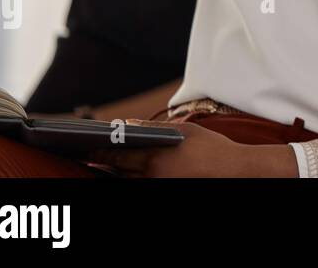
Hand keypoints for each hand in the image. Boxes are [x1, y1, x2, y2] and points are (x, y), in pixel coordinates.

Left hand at [87, 121, 295, 177]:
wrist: (233, 171)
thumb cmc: (212, 149)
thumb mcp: (185, 131)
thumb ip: (154, 128)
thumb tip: (128, 124)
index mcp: (155, 157)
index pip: (116, 154)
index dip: (98, 150)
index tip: (83, 146)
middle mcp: (151, 176)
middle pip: (116, 170)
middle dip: (100, 161)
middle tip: (85, 155)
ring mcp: (156, 188)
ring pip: (124, 181)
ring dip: (111, 172)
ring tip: (99, 164)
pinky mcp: (162, 193)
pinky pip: (138, 186)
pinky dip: (127, 179)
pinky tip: (122, 174)